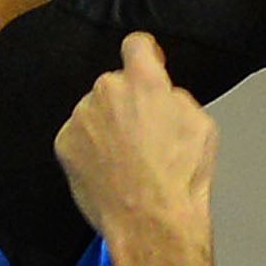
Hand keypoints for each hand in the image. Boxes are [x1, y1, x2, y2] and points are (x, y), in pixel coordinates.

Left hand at [56, 33, 220, 244]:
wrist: (150, 221)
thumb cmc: (180, 177)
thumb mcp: (201, 124)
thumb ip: (175, 98)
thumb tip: (162, 96)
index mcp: (143, 81)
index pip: (136, 44)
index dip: (145, 53)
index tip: (147, 62)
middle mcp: (106, 91)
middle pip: (115, 84)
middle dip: (126, 102)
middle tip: (143, 134)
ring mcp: (80, 117)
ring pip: (94, 112)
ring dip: (106, 126)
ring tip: (126, 160)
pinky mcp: (64, 143)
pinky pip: (78, 136)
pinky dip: (90, 148)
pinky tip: (109, 169)